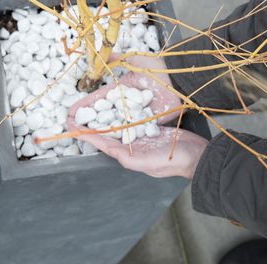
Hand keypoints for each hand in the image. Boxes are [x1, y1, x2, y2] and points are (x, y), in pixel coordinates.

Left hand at [68, 55, 206, 177]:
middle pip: (106, 132)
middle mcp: (130, 145)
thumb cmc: (172, 161)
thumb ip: (129, 158)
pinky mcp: (148, 127)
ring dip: (104, 115)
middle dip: (91, 122)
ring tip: (92, 105)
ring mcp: (139, 136)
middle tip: (77, 113)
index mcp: (126, 154)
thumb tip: (111, 152)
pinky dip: (121, 111)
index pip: (100, 142)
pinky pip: (130, 118)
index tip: (70, 125)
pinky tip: (116, 103)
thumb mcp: (149, 163)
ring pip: (117, 123)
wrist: (196, 155)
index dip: (85, 134)